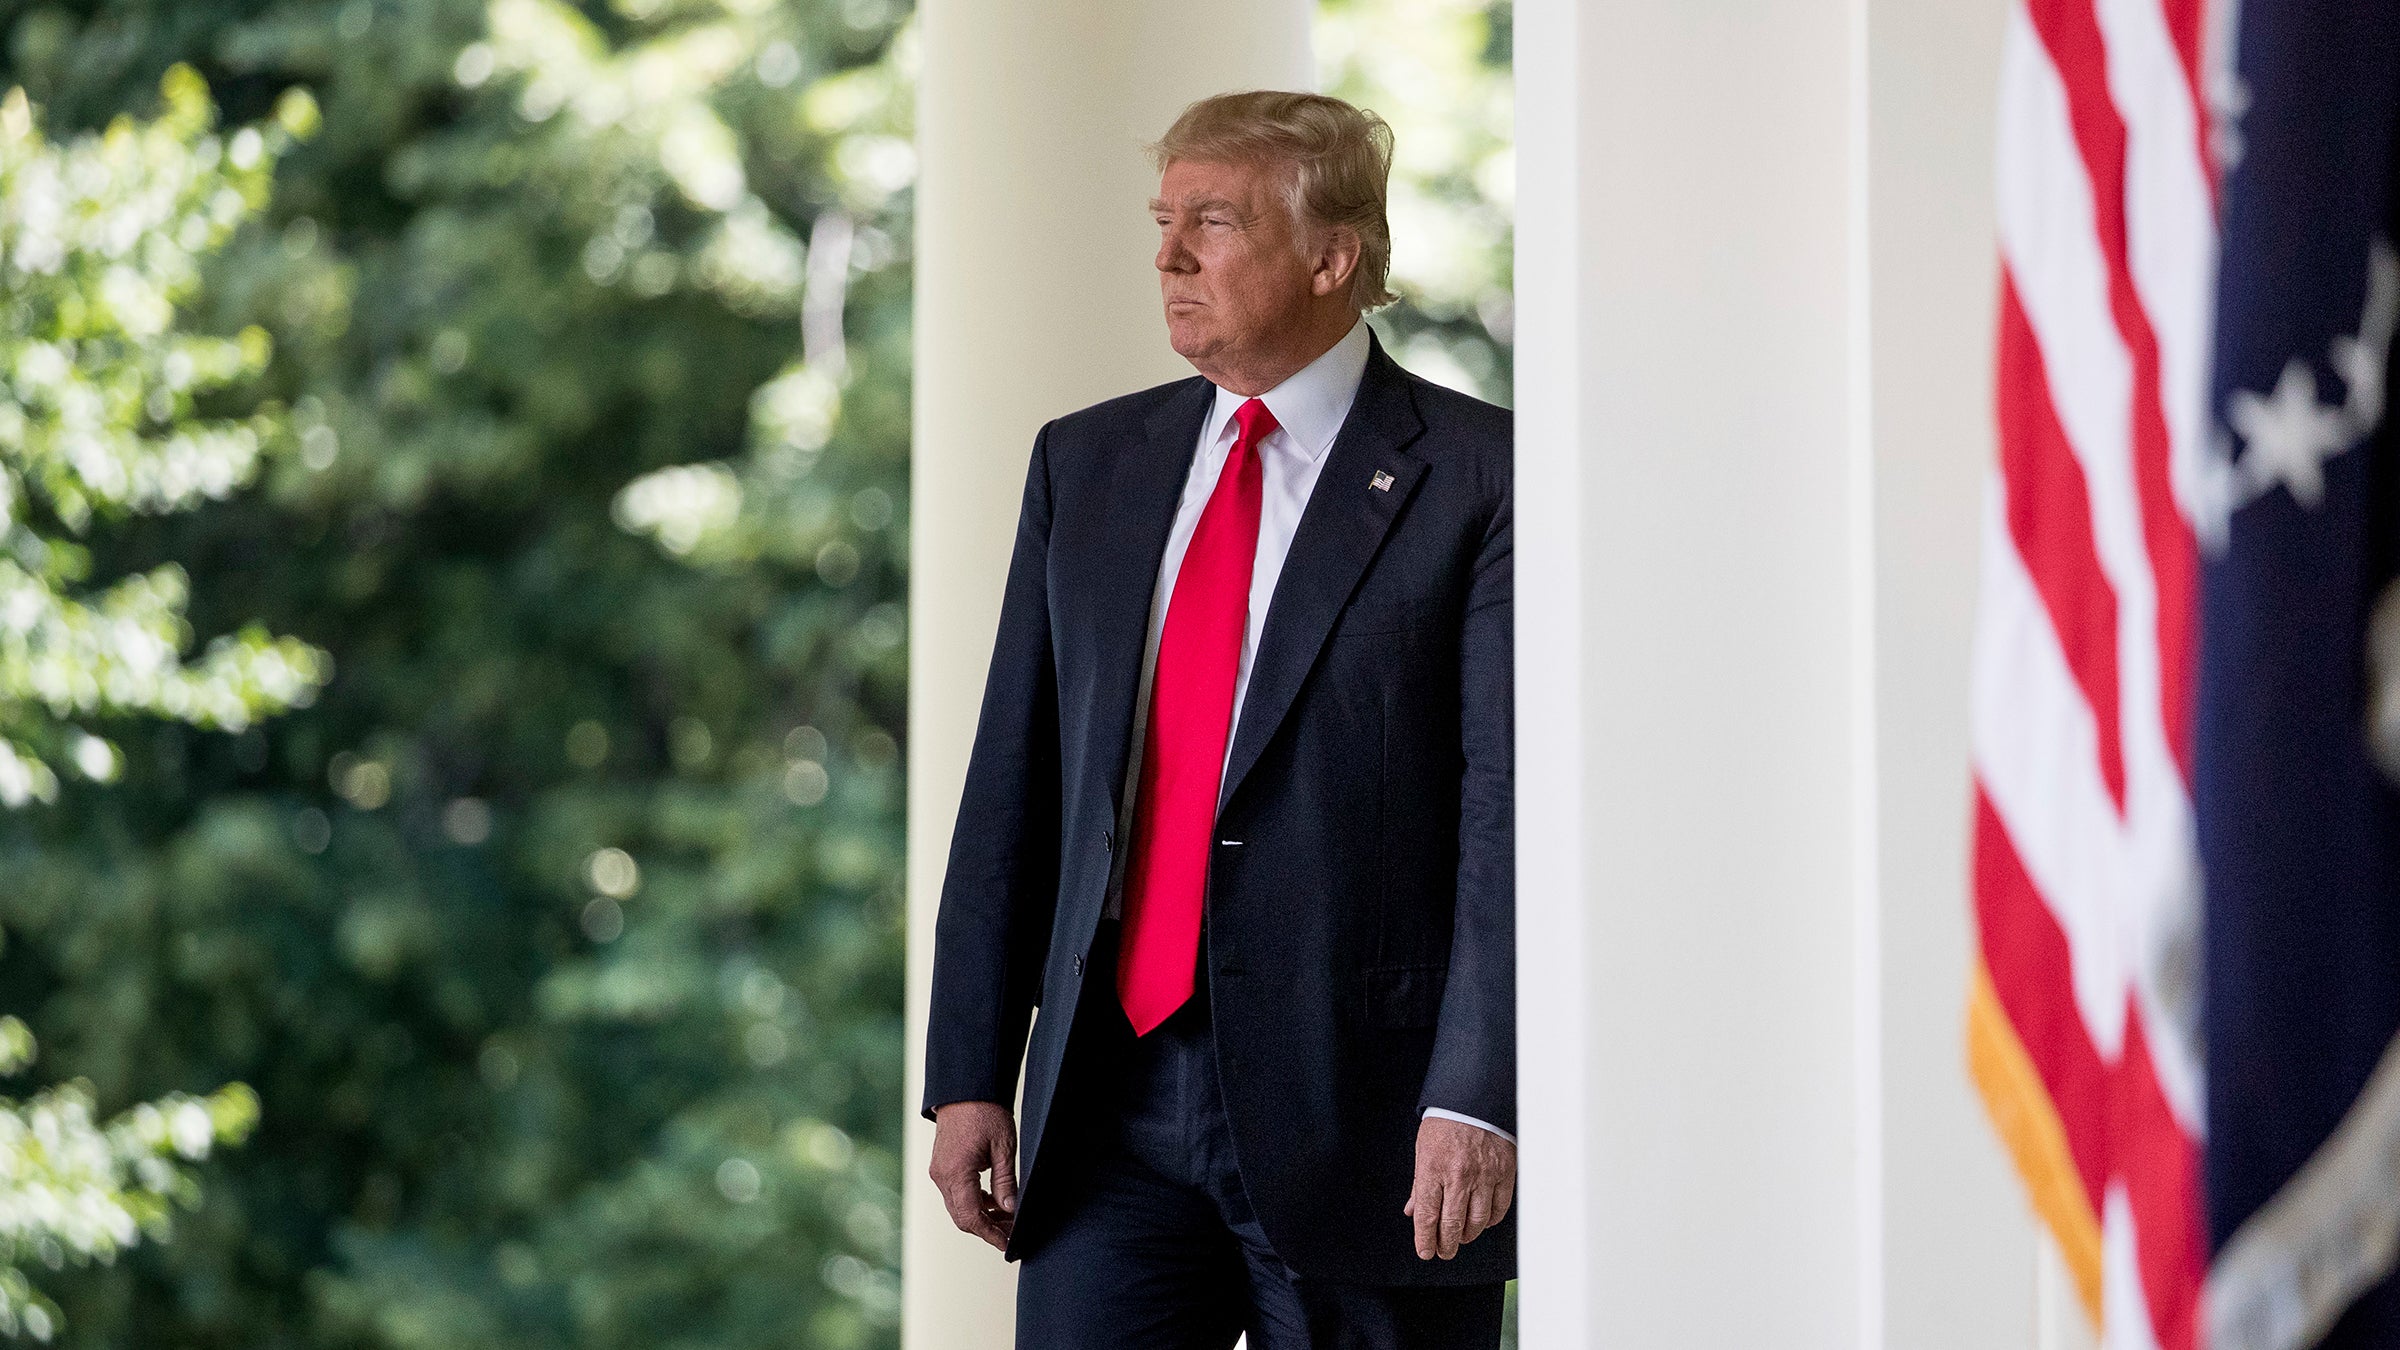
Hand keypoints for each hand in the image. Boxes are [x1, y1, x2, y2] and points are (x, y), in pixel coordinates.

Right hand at [929, 1100, 1018, 1251]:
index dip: (991, 1235)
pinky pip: (955, 1195)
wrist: (965, 1089)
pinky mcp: (941, 1167)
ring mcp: (939, 1172)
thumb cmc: (985, 1112)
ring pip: (958, 1208)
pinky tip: (994, 1202)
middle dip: (987, 1230)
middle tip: (1012, 1233)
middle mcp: (942, 1176)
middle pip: (962, 1218)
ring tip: (1008, 1218)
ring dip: (981, 1217)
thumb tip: (1010, 1211)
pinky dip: (974, 1203)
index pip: (971, 1218)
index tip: (1008, 1244)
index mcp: (956, 1172)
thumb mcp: (1003, 1147)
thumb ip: (1006, 1182)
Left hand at [1404, 1116, 1515, 1259]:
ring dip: (1467, 1235)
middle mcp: (1459, 1175)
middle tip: (1443, 1251)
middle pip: (1451, 1224)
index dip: (1425, 1239)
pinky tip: (1482, 1221)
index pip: (1427, 1216)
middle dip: (1445, 1245)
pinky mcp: (1504, 1172)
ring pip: (1477, 1221)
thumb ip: (1418, 1184)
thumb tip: (1412, 1211)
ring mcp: (1484, 1175)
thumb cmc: (1446, 1122)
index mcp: (1433, 1168)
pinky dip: (1490, 1220)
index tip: (1425, 1251)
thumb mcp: (1423, 1150)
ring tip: (1461, 1237)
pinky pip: (1499, 1208)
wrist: (1475, 1099)